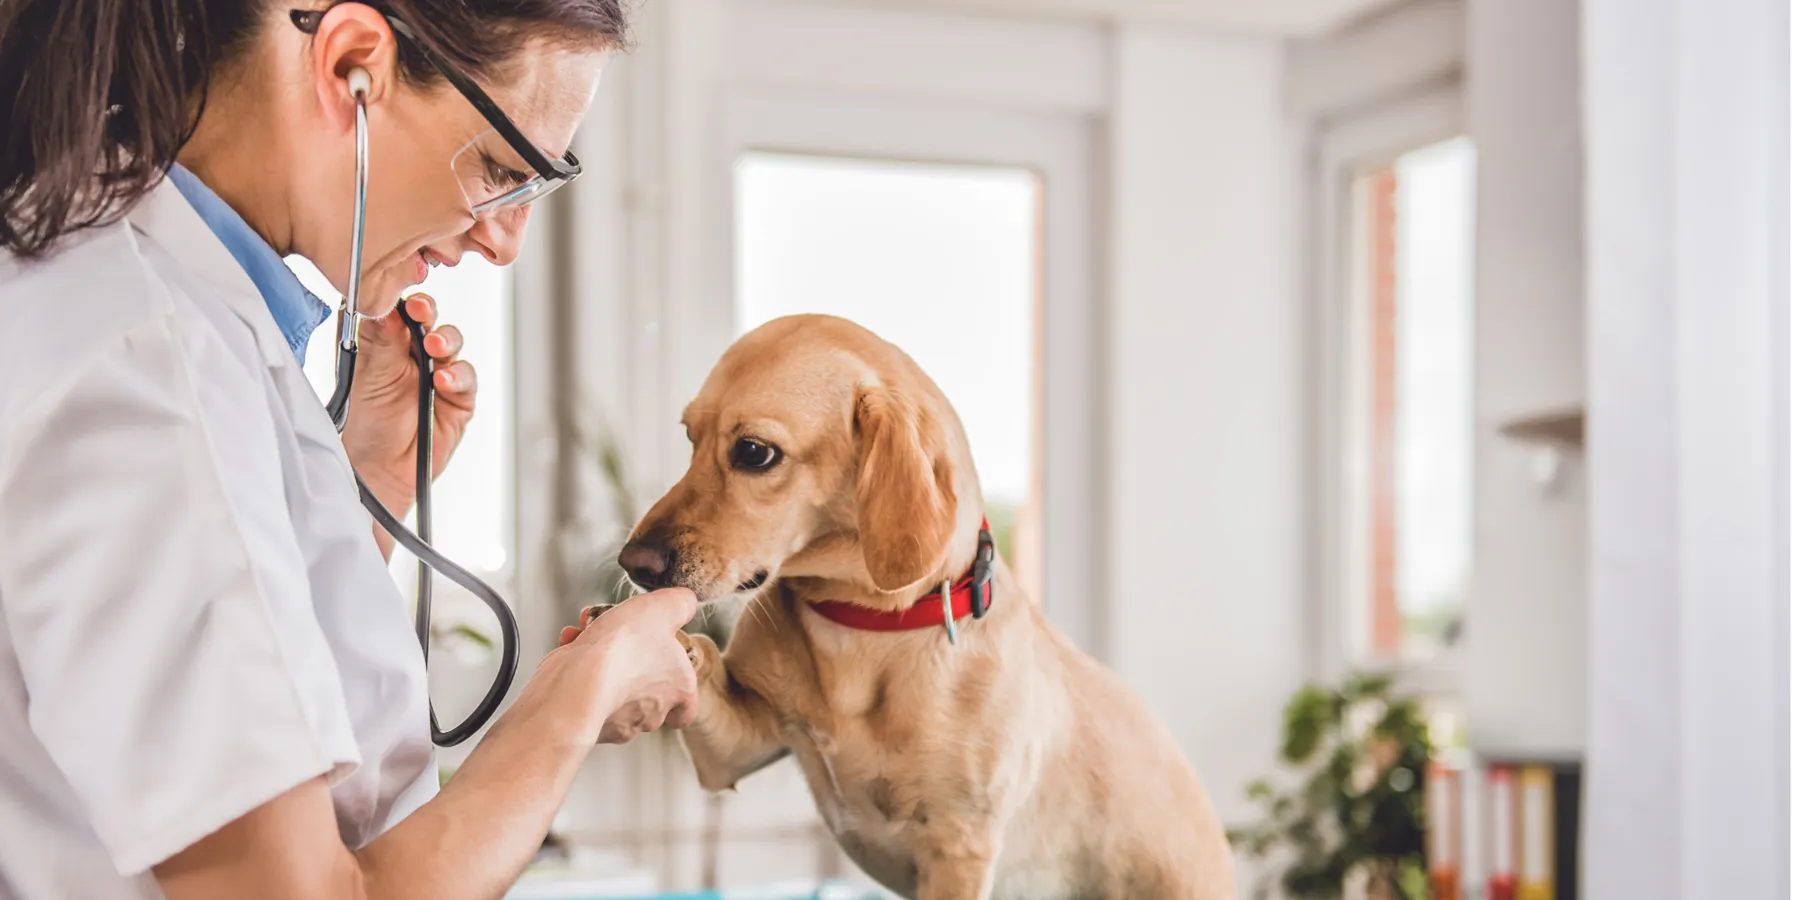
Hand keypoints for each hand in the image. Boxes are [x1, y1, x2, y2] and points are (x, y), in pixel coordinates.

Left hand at [339, 293, 476, 508]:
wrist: (379, 470)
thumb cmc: (365, 425)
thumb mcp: (368, 375)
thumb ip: (382, 339)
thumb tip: (388, 303)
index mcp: (386, 344)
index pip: (399, 310)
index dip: (403, 299)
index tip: (400, 294)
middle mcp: (413, 355)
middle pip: (429, 320)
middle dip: (427, 312)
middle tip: (421, 311)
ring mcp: (438, 375)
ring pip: (452, 343)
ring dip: (445, 340)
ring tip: (433, 347)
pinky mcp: (458, 398)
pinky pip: (466, 378)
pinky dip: (458, 375)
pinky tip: (443, 380)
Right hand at [554, 590, 700, 743]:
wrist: (578, 680)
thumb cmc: (626, 646)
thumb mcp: (664, 607)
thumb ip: (681, 604)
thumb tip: (686, 602)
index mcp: (679, 688)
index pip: (686, 707)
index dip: (677, 692)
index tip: (665, 677)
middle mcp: (652, 713)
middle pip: (647, 693)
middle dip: (630, 660)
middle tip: (617, 636)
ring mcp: (619, 723)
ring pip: (613, 688)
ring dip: (601, 660)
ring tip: (588, 635)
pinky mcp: (586, 720)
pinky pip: (585, 692)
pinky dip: (577, 667)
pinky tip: (572, 645)